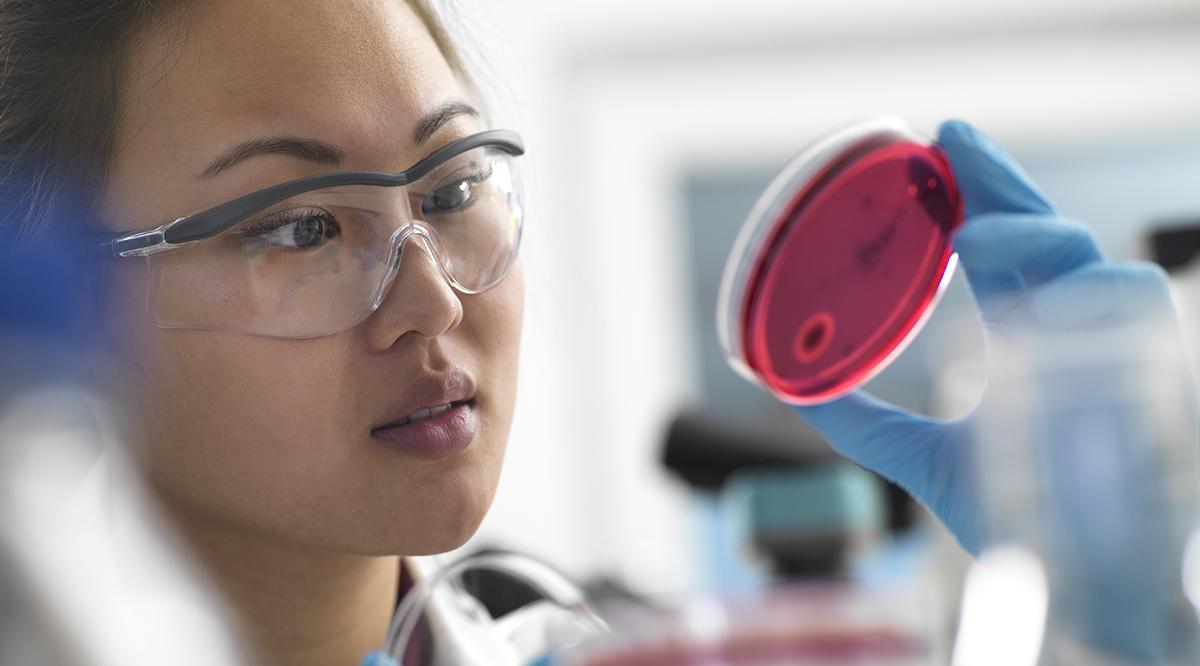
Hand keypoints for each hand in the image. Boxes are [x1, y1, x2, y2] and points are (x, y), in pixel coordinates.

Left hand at [792, 120, 1184, 556]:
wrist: (1085, 588)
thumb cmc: (1023, 523)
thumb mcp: (927, 461)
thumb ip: (865, 421)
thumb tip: (788, 385)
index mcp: (1032, 345)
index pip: (1009, 254)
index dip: (982, 199)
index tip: (941, 151)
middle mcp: (1074, 337)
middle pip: (1045, 235)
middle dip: (1001, 184)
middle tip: (949, 139)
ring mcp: (1112, 352)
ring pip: (1089, 258)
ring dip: (1029, 236)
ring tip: (966, 236)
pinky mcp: (1147, 375)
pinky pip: (1131, 307)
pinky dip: (1084, 288)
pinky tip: (1031, 288)